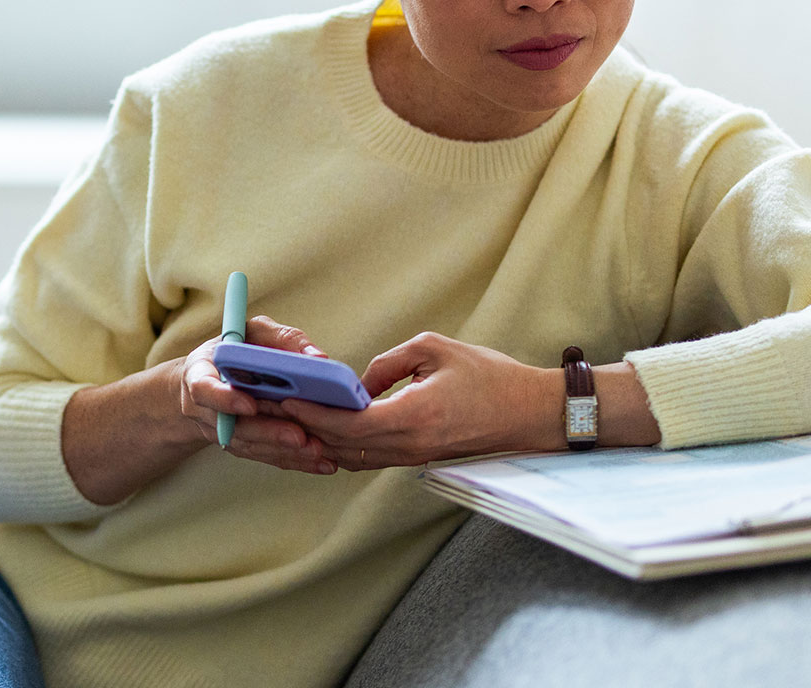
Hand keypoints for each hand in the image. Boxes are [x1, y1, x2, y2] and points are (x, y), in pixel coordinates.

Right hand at [177, 315, 338, 474]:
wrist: (209, 379)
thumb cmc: (236, 350)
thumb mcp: (252, 332)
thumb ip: (281, 339)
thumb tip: (318, 358)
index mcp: (200, 374)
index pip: (204, 390)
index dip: (224, 400)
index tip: (249, 405)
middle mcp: (205, 409)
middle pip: (235, 426)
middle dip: (268, 432)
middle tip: (298, 436)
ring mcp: (222, 432)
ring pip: (252, 446)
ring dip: (284, 451)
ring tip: (315, 450)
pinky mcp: (240, 447)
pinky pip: (265, 457)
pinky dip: (294, 461)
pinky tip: (320, 463)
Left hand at [280, 332, 558, 470]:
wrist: (530, 413)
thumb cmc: (490, 376)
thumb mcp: (434, 350)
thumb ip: (388, 364)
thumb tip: (357, 383)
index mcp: (414, 416)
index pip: (349, 424)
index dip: (314, 414)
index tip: (288, 399)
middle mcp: (411, 445)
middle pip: (345, 446)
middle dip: (309, 429)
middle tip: (280, 409)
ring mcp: (416, 457)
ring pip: (356, 458)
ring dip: (325, 442)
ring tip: (297, 420)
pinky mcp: (420, 458)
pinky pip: (373, 459)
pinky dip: (347, 447)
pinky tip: (331, 431)